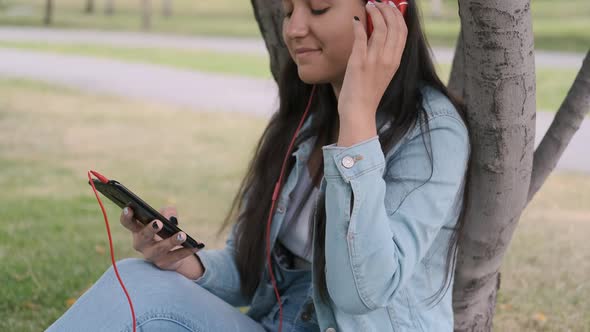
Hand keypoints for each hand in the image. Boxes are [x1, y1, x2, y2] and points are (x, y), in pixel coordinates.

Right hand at [120, 206, 203, 279]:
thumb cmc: (164, 230)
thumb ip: (167, 212)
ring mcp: (152, 255)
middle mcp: (141, 244)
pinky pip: (177, 256)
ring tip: (182, 235)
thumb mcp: (165, 218)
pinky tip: (198, 244)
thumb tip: (171, 217)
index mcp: (138, 230)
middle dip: (150, 229)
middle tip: (158, 223)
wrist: (172, 253)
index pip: (128, 223)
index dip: (126, 216)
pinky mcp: (165, 263)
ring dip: (171, 241)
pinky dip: (189, 250)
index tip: (129, 208)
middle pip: (143, 237)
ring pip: (160, 248)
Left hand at [338, 0, 406, 118]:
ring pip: (380, 28)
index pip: (402, 32)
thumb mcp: (381, 73)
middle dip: (388, 9)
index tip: (392, 6)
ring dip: (375, 13)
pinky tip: (355, 20)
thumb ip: (382, 55)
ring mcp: (374, 60)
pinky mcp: (358, 62)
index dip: (398, 15)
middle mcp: (387, 59)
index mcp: (395, 61)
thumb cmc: (367, 94)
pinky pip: (361, 37)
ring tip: (369, 5)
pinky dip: (359, 25)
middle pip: (394, 26)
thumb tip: (377, 36)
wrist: (359, 111)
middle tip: (379, 2)